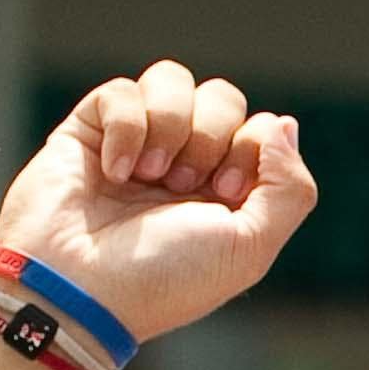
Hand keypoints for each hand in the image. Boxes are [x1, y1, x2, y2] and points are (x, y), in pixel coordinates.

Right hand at [0, 62, 317, 347]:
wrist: (79, 291)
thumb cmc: (165, 277)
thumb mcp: (250, 246)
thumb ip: (289, 187)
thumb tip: (285, 123)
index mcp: (228, 189)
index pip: (261, 127)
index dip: (251, 147)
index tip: (227, 192)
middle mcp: (186, 162)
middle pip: (223, 96)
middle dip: (210, 136)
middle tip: (184, 186)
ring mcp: (137, 144)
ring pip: (173, 79)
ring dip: (170, 125)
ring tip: (151, 176)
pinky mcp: (88, 132)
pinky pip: (120, 92)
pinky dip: (125, 129)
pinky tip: (113, 173)